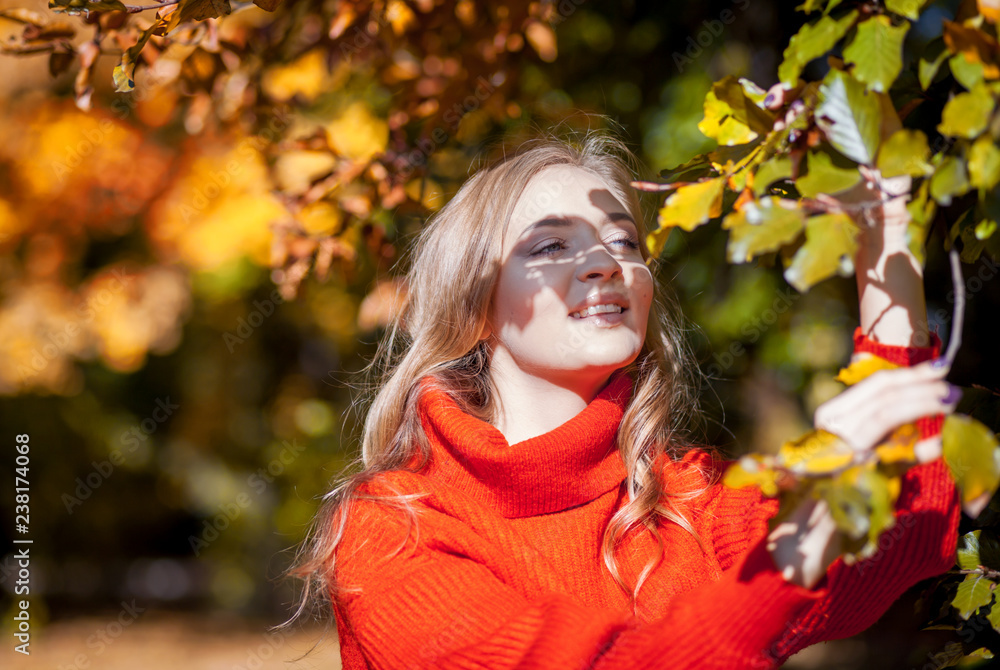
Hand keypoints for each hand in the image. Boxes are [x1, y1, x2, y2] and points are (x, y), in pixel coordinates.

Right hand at [767, 359, 960, 588]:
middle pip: (882, 396)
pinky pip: (895, 458)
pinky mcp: (853, 479)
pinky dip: (922, 449)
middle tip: (949, 386)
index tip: (938, 369)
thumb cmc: (832, 485)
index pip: (872, 386)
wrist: (807, 529)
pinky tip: (943, 443)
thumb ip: (871, 421)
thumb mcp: (848, 444)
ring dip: (923, 405)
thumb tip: (908, 393)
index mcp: (829, 417)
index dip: (908, 374)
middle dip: (921, 386)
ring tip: (949, 403)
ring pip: (886, 415)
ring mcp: (841, 452)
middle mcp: (832, 430)